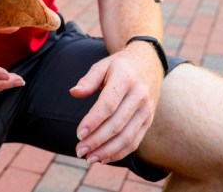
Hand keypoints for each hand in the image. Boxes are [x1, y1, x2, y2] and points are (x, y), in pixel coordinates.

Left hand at [69, 43, 163, 164]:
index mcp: (126, 78)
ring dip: (107, 151)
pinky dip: (119, 153)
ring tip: (89, 159)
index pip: (109, 104)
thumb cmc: (120, 66)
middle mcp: (139, 95)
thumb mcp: (103, 65)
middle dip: (97, 141)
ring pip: (127, 137)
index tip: (78, 134)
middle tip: (79, 151)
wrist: (149, 63)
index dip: (93, 121)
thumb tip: (74, 93)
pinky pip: (135, 141)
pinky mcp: (149, 121)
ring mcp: (147, 110)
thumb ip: (88, 79)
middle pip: (117, 124)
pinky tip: (104, 158)